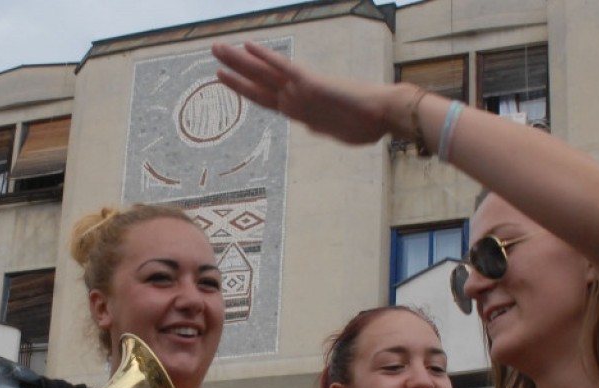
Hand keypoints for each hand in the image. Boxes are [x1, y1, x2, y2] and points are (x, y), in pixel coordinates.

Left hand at [212, 41, 395, 144]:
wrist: (384, 114)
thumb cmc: (367, 122)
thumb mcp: (335, 130)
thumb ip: (318, 126)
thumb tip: (308, 126)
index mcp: (299, 109)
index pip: (264, 97)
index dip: (243, 86)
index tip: (226, 76)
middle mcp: (296, 97)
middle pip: (256, 82)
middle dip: (233, 67)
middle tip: (214, 51)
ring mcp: (301, 90)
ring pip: (262, 74)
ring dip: (238, 61)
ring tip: (217, 48)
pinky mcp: (311, 84)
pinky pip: (283, 69)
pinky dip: (265, 57)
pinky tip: (248, 45)